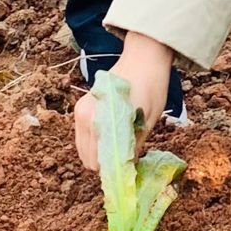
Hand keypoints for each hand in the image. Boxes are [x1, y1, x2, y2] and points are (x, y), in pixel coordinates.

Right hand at [74, 33, 174, 169]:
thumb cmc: (151, 87)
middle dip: (107, 164)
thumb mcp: (149, 120)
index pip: (103, 162)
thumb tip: (127, 169)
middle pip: (90, 160)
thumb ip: (135, 146)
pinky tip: (111, 138)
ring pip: (84, 151)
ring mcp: (80, 112)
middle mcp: (86, 117)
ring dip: (99, 155)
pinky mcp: (79, 109)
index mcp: (103, 120)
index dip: (116, 171)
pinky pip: (82, 138)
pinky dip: (94, 144)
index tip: (128, 171)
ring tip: (120, 147)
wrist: (142, 58)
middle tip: (126, 159)